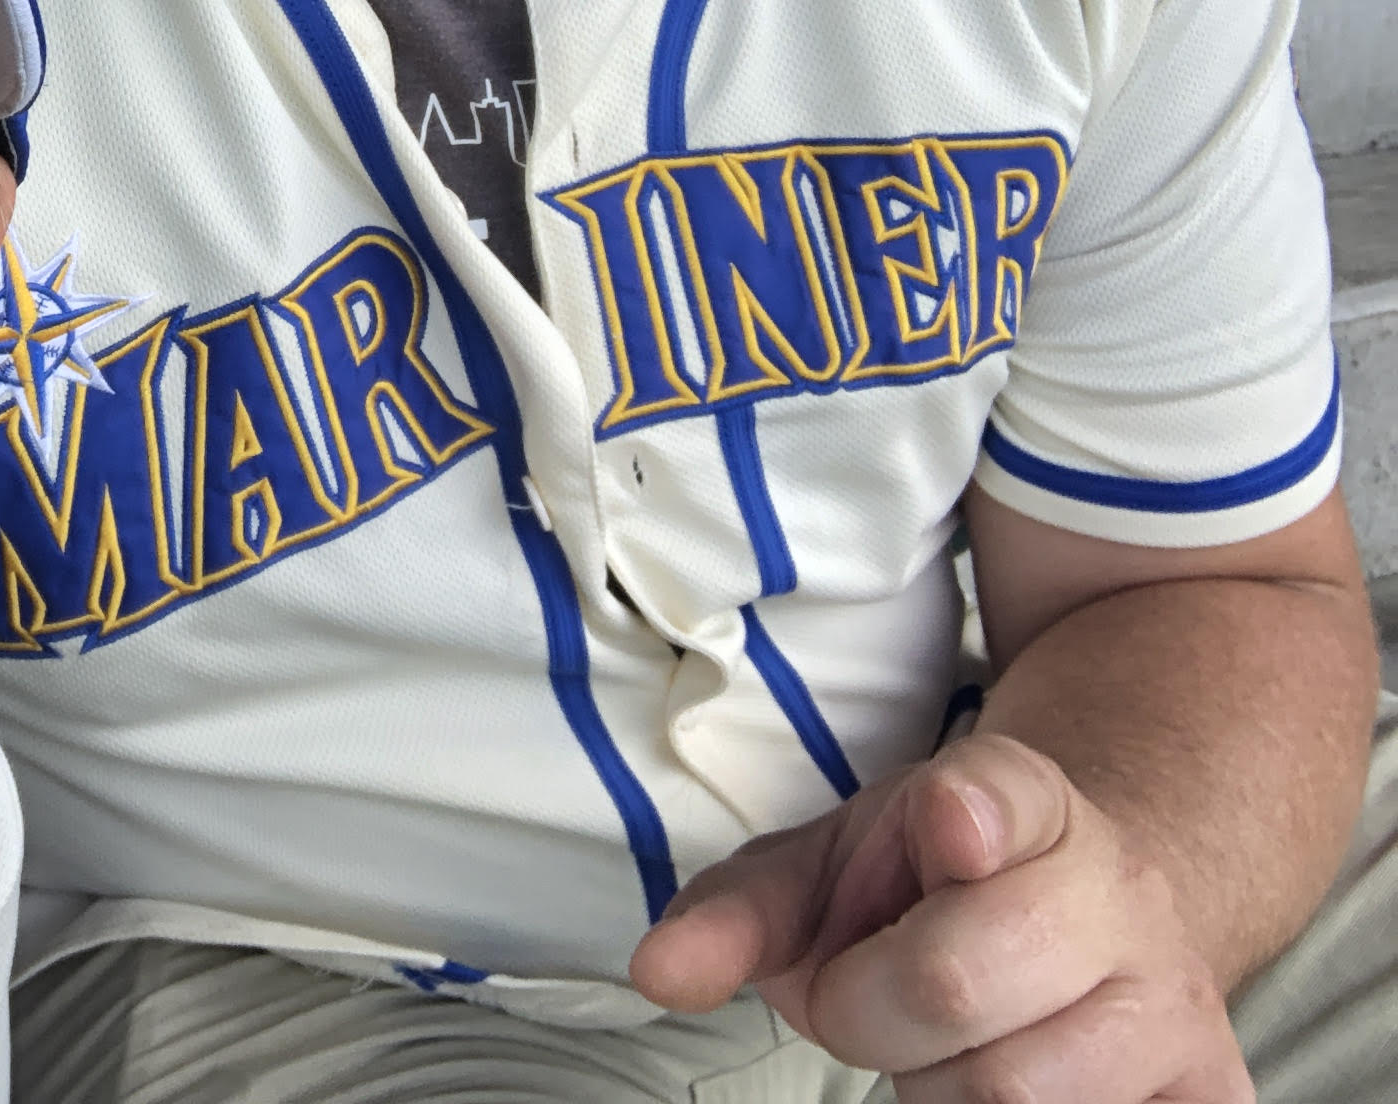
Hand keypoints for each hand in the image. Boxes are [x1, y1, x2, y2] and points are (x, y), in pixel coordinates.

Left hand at [629, 734, 1248, 1101]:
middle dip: (871, 1011)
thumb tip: (658, 973)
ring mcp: (1179, 998)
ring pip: (1014, 1094)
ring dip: (942, 1088)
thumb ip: (738, 915)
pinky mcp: (1214, 1093)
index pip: (1001, 798)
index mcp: (1019, 799)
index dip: (971, 814)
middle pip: (958, 984)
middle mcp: (1118, 890)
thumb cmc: (931, 887)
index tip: (950, 820)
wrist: (1090, 902)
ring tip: (953, 1039)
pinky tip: (1006, 1080)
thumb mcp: (829, 867)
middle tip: (876, 992)